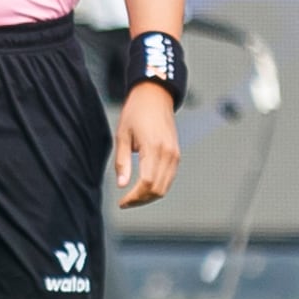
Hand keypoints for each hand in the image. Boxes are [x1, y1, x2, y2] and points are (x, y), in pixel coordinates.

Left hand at [113, 82, 180, 206]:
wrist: (155, 96)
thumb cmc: (135, 112)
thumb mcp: (122, 135)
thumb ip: (122, 162)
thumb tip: (121, 185)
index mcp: (153, 148)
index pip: (146, 183)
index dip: (134, 197)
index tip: (122, 202)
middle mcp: (168, 153)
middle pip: (157, 189)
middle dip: (141, 200)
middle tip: (125, 202)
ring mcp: (175, 154)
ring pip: (165, 187)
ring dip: (149, 196)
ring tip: (133, 197)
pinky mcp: (176, 154)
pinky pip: (169, 178)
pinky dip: (157, 187)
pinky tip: (144, 187)